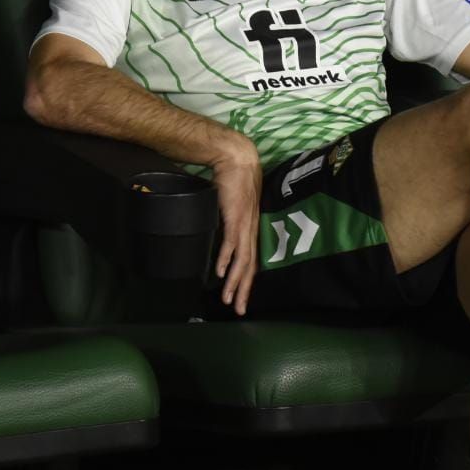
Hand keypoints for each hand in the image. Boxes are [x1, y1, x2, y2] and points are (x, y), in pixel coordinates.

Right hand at [210, 135, 262, 315]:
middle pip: (250, 267)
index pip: (252, 260)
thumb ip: (227, 220)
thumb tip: (217, 230)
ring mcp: (244, 225)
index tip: (242, 296)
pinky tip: (221, 273)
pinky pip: (231, 244)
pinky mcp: (236, 218)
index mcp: (251, 229)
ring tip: (228, 299)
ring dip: (235, 282)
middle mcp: (251, 230)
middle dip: (244, 290)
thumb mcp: (231, 206)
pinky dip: (226, 260)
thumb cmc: (234, 179)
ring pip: (243, 261)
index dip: (248, 280)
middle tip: (238, 310)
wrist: (236, 159)